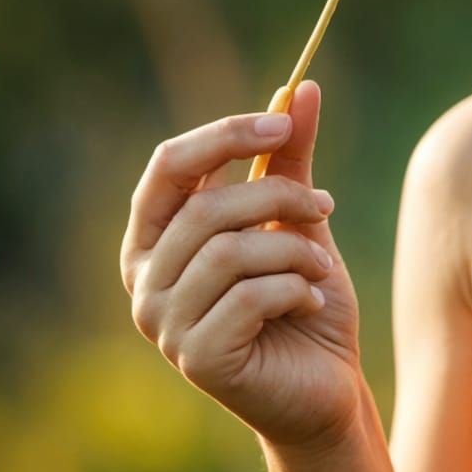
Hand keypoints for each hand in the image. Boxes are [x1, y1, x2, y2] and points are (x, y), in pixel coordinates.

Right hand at [120, 80, 364, 453]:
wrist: (325, 386)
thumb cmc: (303, 296)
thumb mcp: (299, 216)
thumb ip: (290, 157)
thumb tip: (301, 85)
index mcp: (158, 237)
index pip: (168, 165)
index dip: (224, 134)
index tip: (282, 121)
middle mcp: (145, 280)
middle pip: (206, 205)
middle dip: (279, 196)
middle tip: (324, 206)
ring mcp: (164, 324)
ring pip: (231, 251)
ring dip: (295, 248)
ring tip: (319, 265)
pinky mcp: (197, 358)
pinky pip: (251, 296)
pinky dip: (296, 287)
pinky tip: (309, 301)